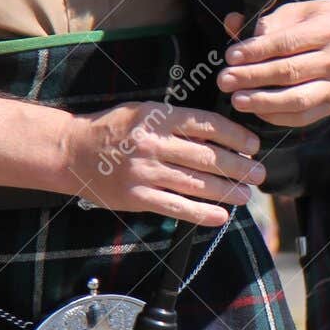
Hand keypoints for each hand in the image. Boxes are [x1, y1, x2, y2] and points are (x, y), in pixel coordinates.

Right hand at [67, 103, 263, 226]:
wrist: (71, 152)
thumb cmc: (112, 130)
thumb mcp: (143, 112)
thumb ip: (176, 121)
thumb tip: (218, 134)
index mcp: (158, 117)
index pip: (206, 125)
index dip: (235, 136)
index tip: (253, 146)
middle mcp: (153, 143)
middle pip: (207, 157)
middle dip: (239, 167)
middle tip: (259, 174)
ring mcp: (145, 171)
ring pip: (195, 183)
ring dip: (226, 191)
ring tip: (246, 195)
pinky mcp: (137, 196)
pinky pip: (176, 207)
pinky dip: (201, 213)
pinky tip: (220, 216)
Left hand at [216, 0, 329, 127]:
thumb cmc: (321, 21)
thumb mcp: (298, 11)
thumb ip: (265, 20)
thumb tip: (232, 24)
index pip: (287, 43)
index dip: (256, 51)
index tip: (230, 56)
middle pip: (290, 72)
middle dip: (253, 78)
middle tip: (224, 80)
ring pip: (298, 99)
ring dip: (263, 102)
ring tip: (237, 100)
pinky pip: (304, 116)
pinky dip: (277, 116)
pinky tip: (256, 110)